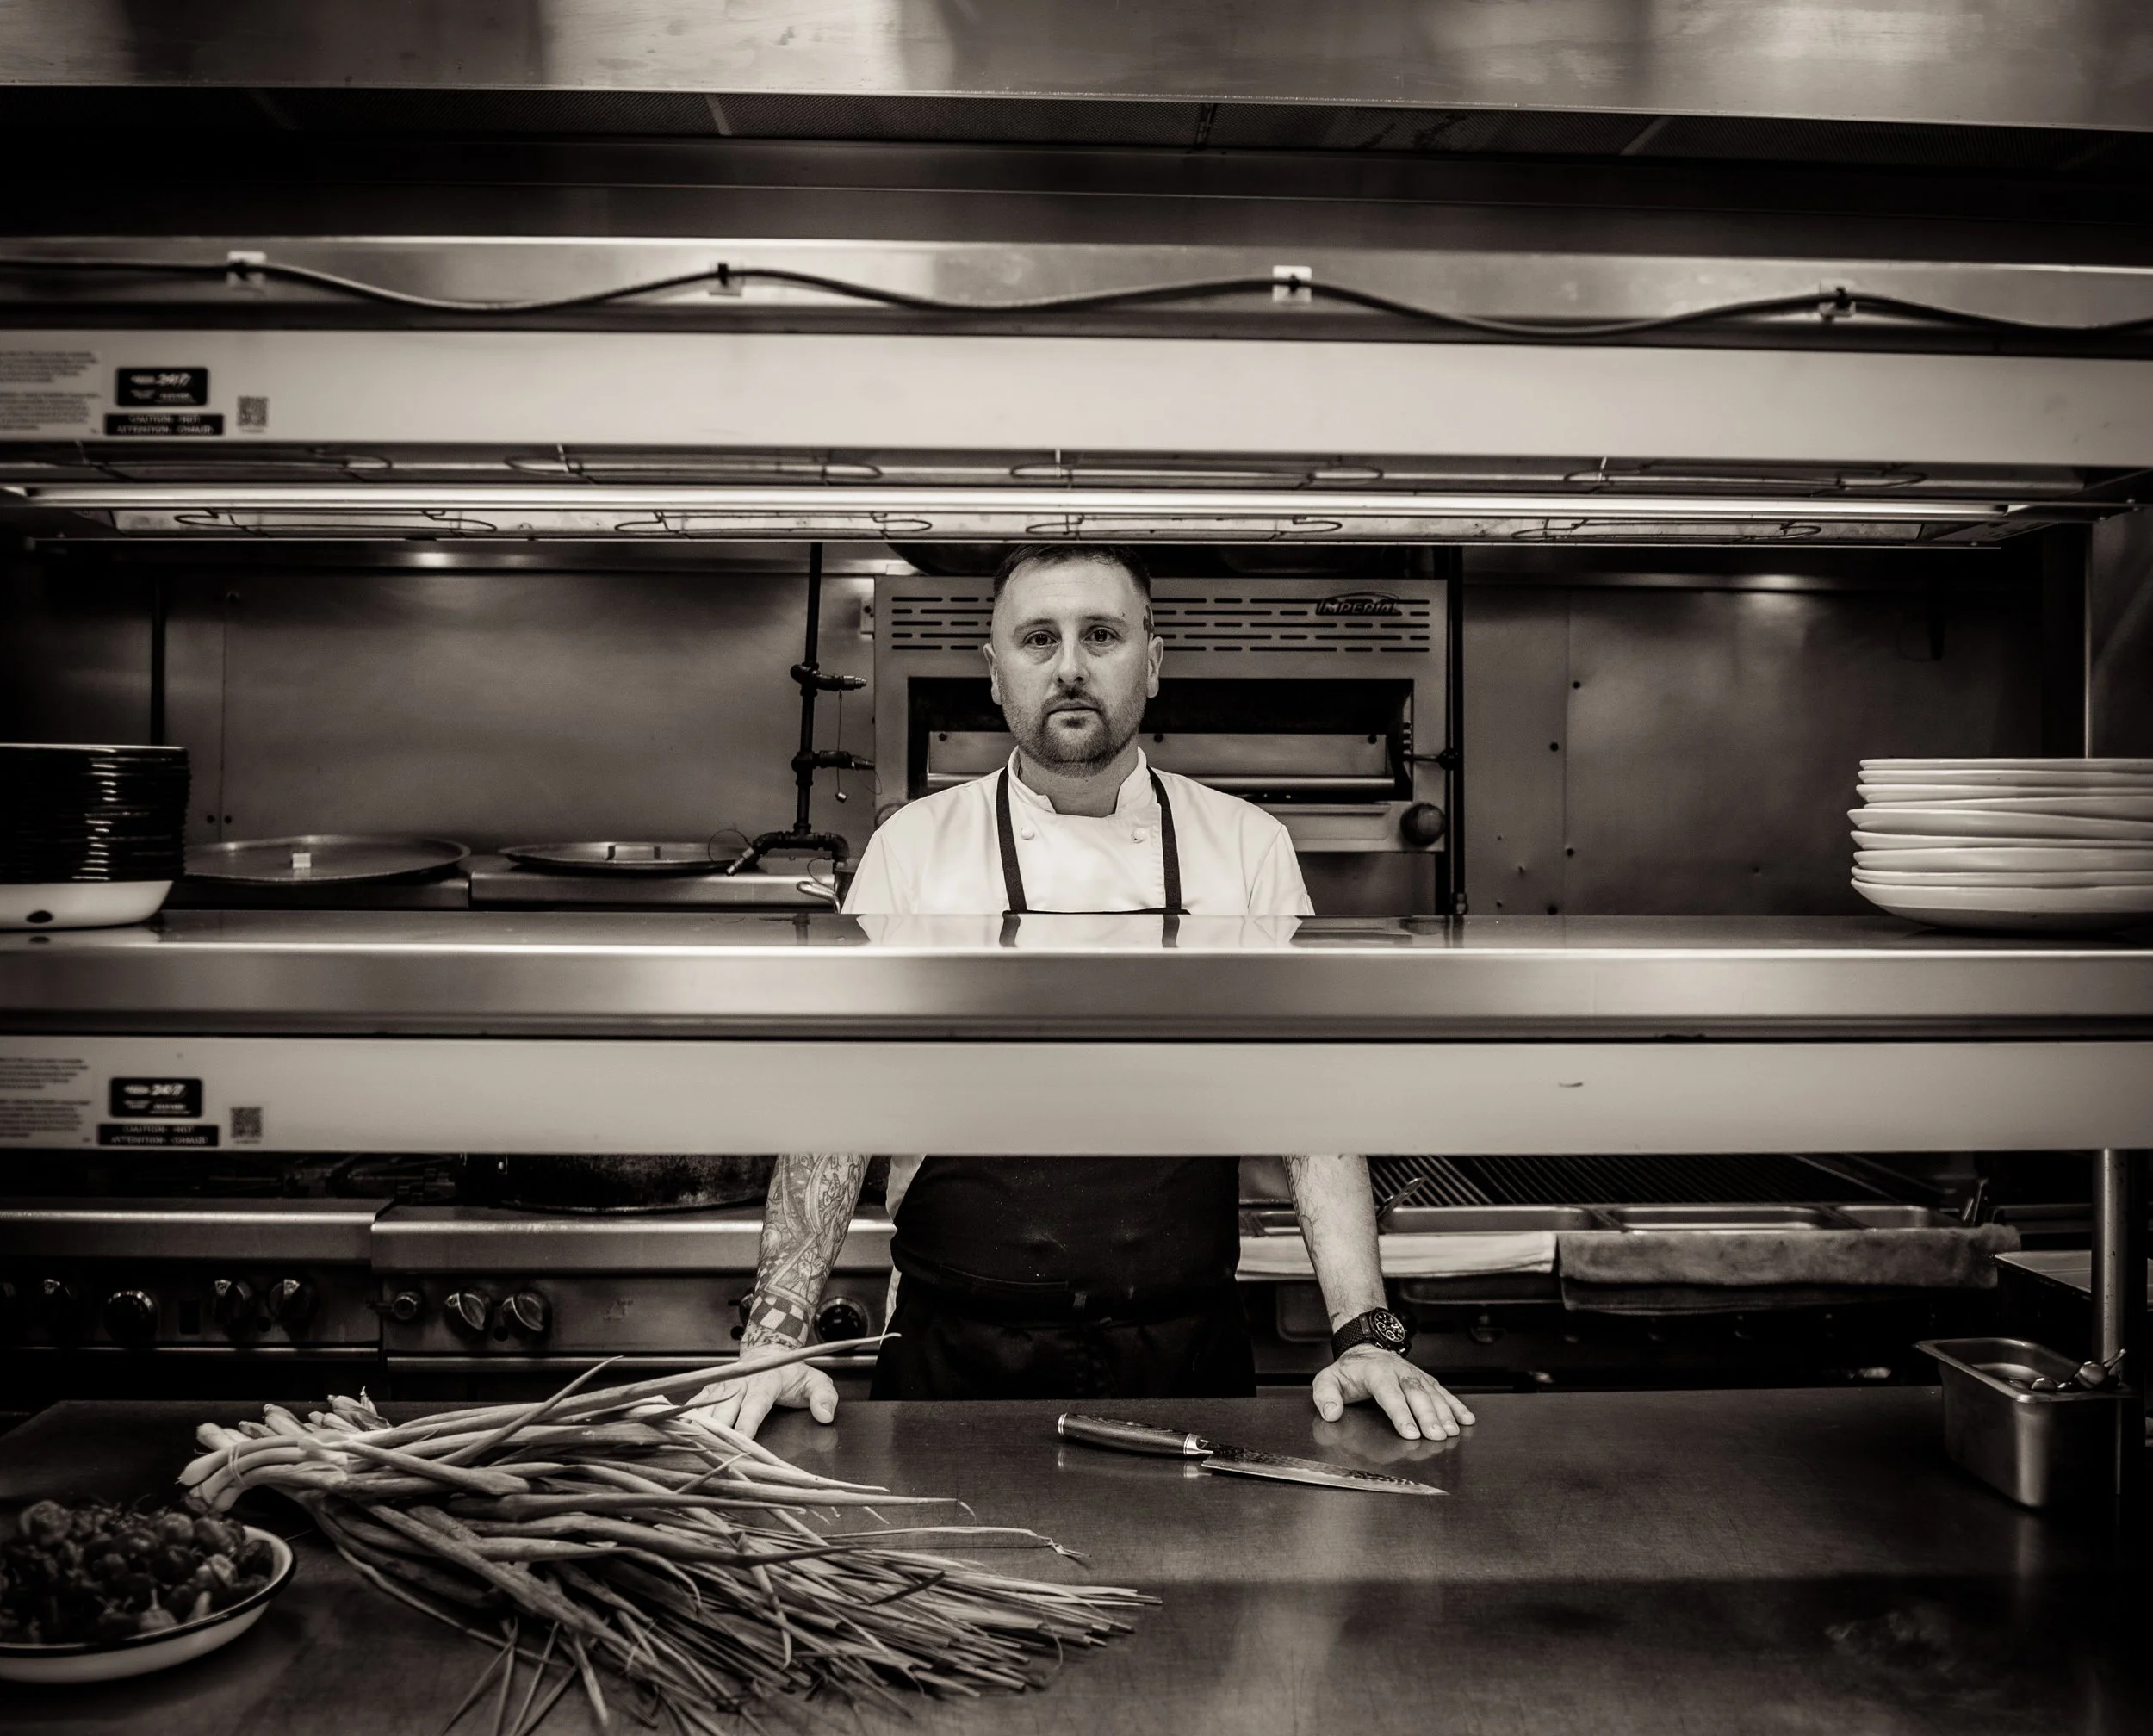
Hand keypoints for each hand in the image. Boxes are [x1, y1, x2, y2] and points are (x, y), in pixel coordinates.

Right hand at [684, 1356, 837, 1440]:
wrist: (767, 1353)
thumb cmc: (792, 1374)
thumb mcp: (816, 1382)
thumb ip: (824, 1397)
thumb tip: (825, 1415)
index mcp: (765, 1383)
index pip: (754, 1407)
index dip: (746, 1425)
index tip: (740, 1441)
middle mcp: (739, 1385)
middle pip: (724, 1412)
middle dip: (716, 1434)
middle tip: (707, 1455)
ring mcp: (722, 1387)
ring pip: (705, 1410)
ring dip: (696, 1430)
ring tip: (684, 1450)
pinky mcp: (709, 1391)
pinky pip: (693, 1406)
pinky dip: (683, 1420)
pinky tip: (671, 1436)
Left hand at [1310, 1345, 1475, 1440]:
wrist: (1365, 1348)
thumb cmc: (1349, 1371)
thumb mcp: (1328, 1379)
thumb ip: (1326, 1396)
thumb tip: (1331, 1413)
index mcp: (1376, 1373)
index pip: (1389, 1394)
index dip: (1400, 1413)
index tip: (1409, 1432)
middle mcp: (1399, 1372)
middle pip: (1416, 1394)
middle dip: (1428, 1416)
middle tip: (1437, 1436)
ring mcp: (1415, 1375)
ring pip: (1432, 1393)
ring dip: (1445, 1413)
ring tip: (1452, 1431)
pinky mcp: (1425, 1380)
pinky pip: (1443, 1392)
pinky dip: (1456, 1405)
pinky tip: (1466, 1418)